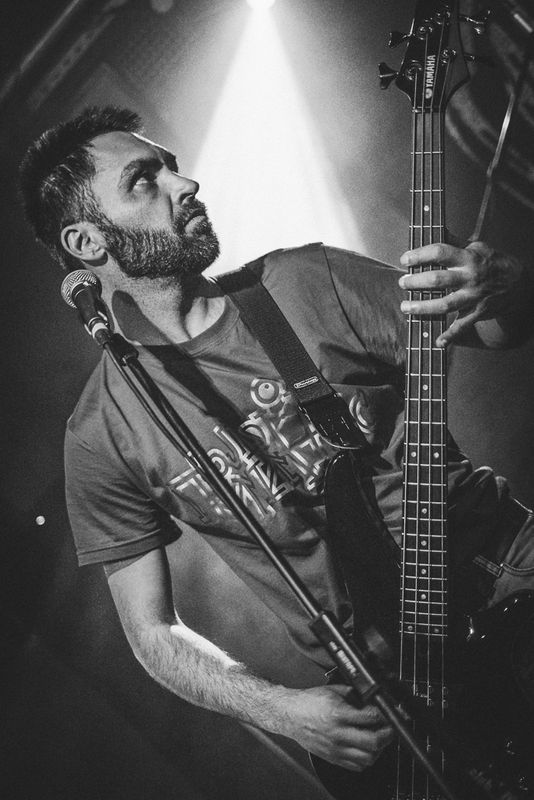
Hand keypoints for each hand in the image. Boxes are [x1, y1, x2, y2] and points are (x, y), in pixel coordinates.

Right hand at [285, 684, 392, 770]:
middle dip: (388, 734)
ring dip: (379, 749)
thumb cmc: (308, 702)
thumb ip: (354, 695)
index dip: (385, 714)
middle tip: (390, 727)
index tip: (390, 712)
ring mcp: (336, 749)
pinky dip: (367, 759)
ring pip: (368, 758)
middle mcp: (338, 734)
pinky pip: (357, 766)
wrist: (290, 714)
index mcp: (338, 714)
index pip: (371, 717)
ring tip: (379, 738)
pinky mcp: (333, 758)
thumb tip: (372, 698)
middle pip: (374, 742)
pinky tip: (367, 749)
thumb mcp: (333, 690)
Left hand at [397, 241, 524, 346]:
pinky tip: (438, 342)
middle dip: (416, 282)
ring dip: (423, 307)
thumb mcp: (477, 247)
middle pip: (438, 280)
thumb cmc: (493, 262)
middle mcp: (469, 277)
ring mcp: (473, 297)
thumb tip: (436, 231)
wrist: (519, 283)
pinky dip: (450, 336)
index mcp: (468, 258)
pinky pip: (461, 326)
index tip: (406, 259)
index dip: (420, 255)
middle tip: (403, 283)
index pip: (440, 252)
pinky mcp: (477, 312)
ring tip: (406, 307)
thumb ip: (454, 242)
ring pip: (444, 305)